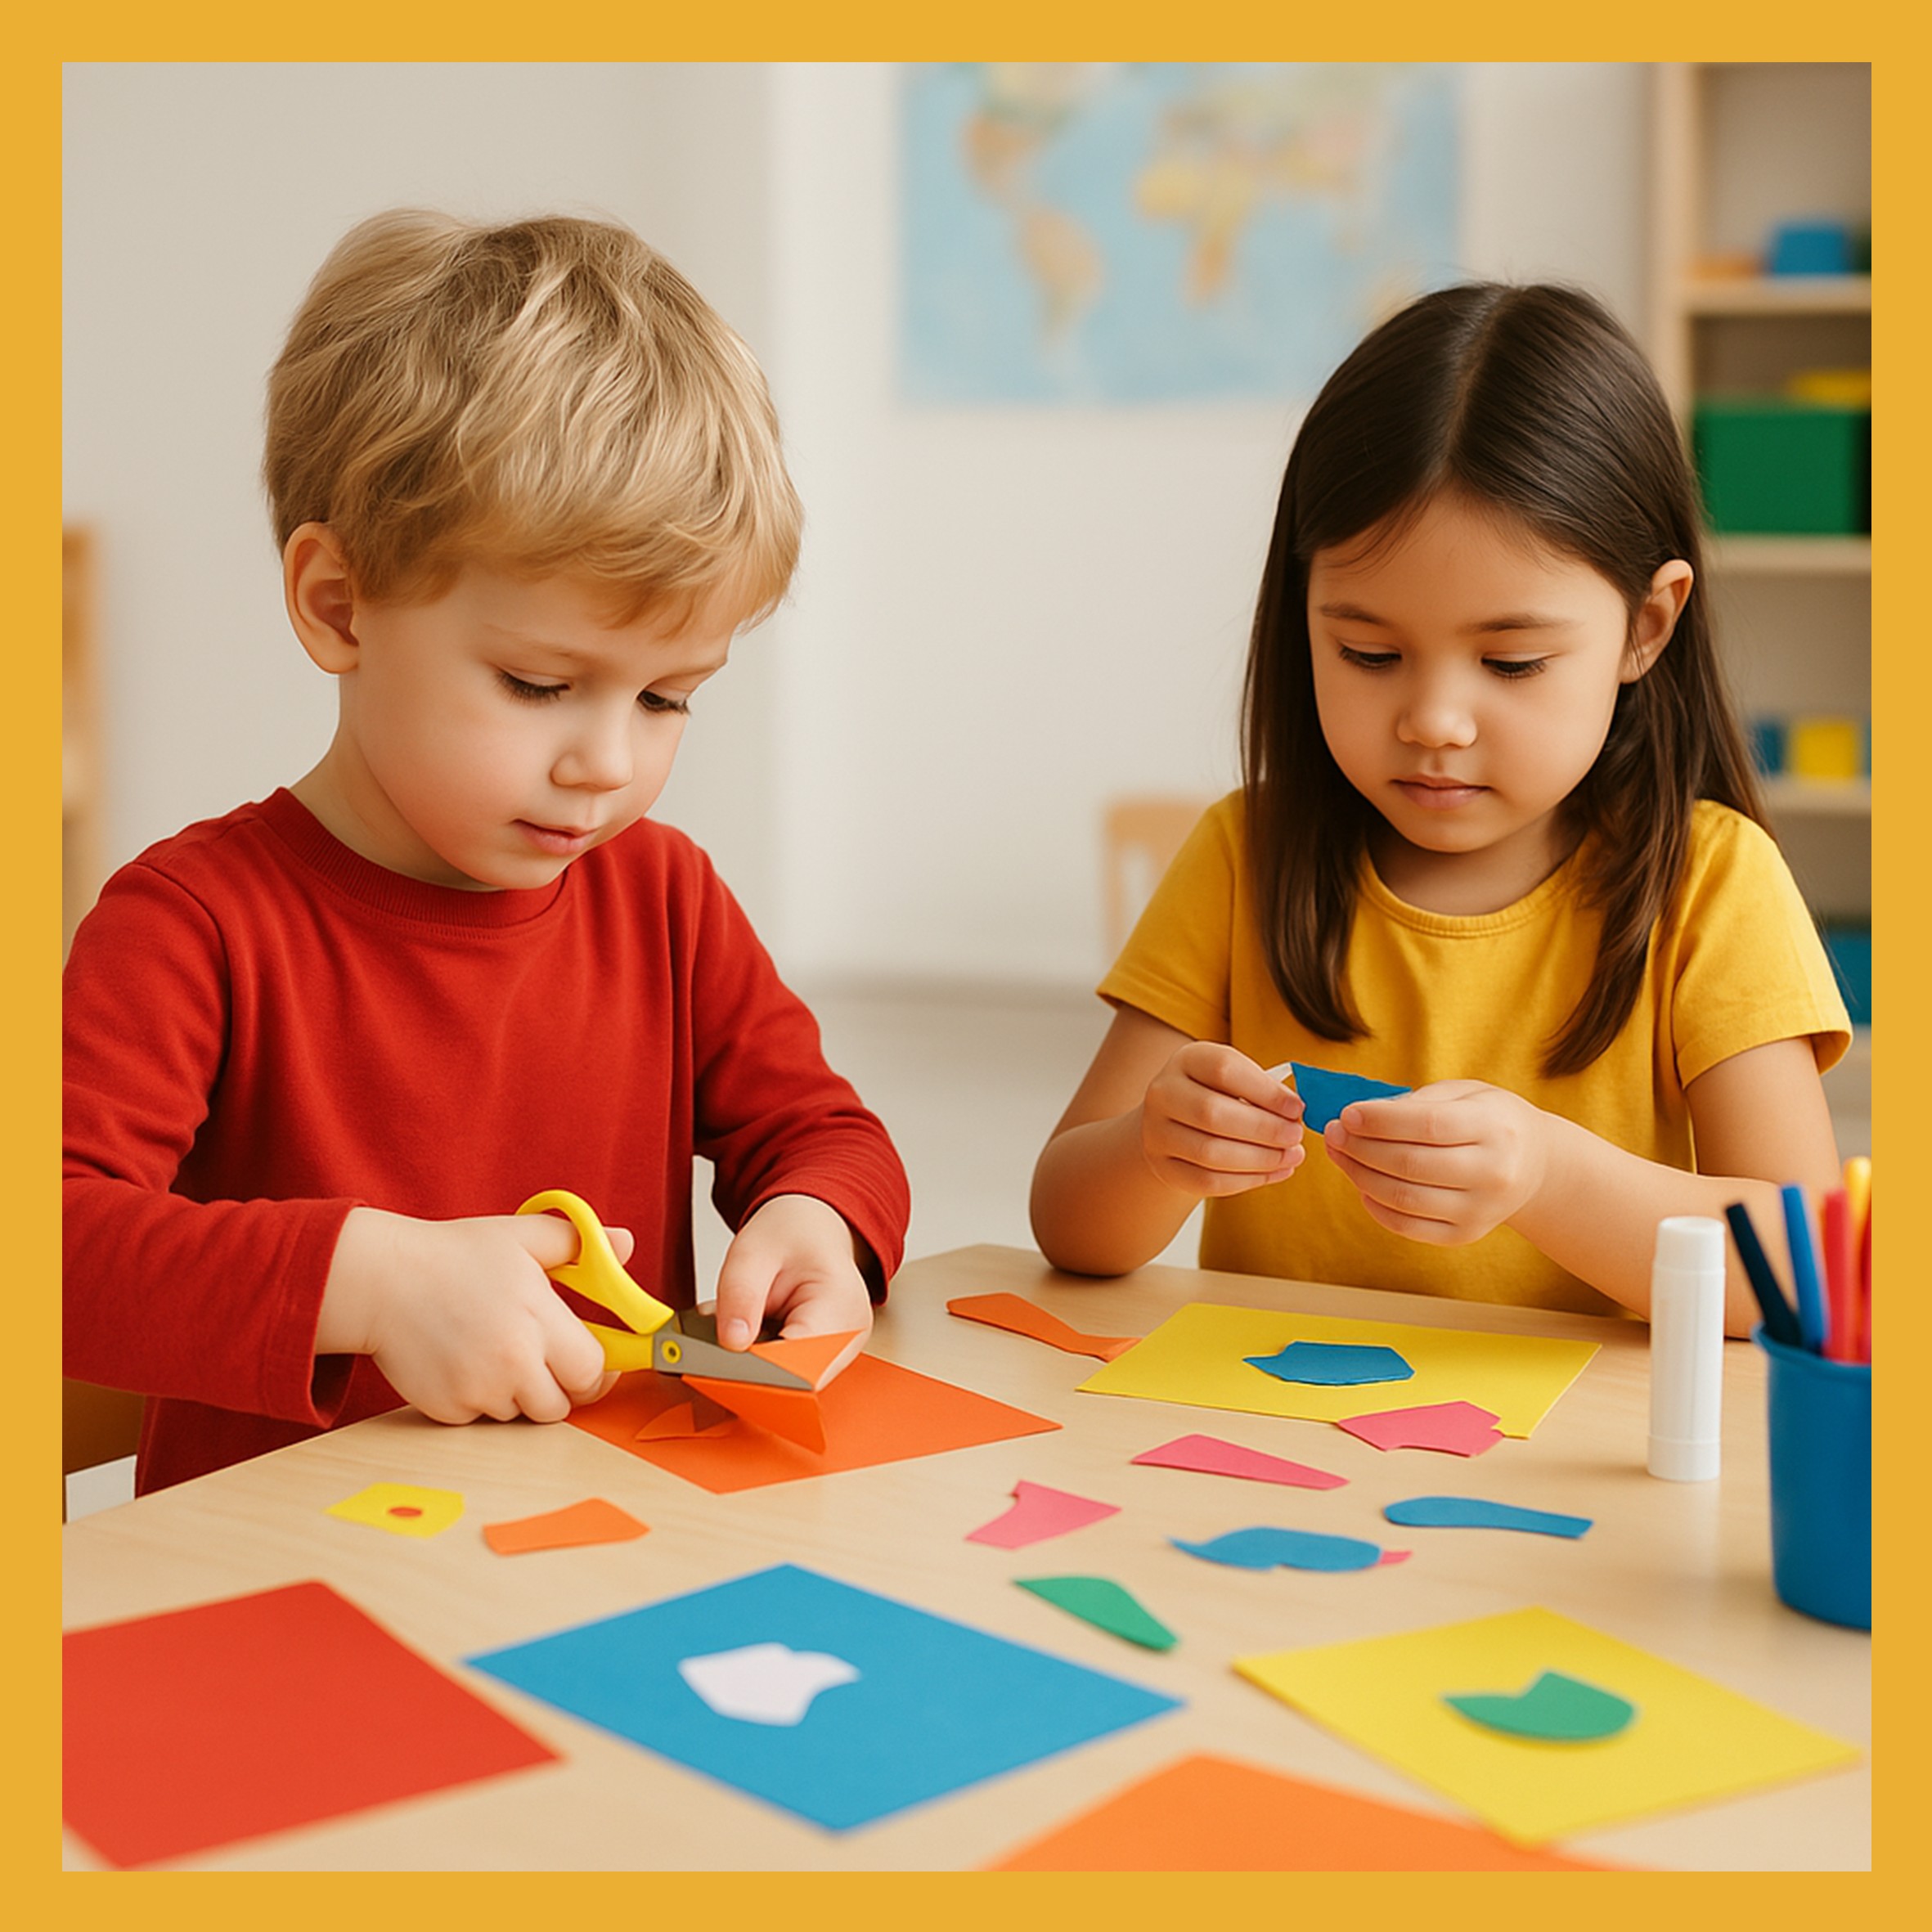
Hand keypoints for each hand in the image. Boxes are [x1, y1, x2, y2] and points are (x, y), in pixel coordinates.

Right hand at [318, 1207, 622, 1424]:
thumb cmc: (453, 1255)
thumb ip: (579, 1242)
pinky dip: (480, 1401)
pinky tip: (464, 1364)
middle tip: (542, 1360)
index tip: (590, 1361)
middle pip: (560, 1406)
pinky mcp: (447, 1411)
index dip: (595, 1370)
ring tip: (494, 1351)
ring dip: (518, 1394)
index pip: (591, 1371)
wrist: (380, 1280)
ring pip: (520, 1413)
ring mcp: (477, 1390)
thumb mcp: (521, 1235)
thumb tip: (627, 1243)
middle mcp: (511, 1362)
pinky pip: (481, 1419)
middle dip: (558, 1388)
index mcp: (537, 1318)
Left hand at [711, 1194, 874, 1368]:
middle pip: (797, 1381)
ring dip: (755, 1366)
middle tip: (721, 1342)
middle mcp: (848, 1337)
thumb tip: (731, 1344)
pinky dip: (762, 1363)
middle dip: (751, 1370)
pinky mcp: (824, 1359)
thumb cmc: (792, 1234)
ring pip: (790, 1384)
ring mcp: (839, 1352)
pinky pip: (789, 1375)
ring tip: (742, 1330)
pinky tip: (752, 1338)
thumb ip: (739, 1295)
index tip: (723, 1361)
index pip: (802, 1362)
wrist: (812, 1229)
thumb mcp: (752, 1251)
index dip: (760, 1371)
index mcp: (840, 1304)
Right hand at [1139, 1042, 1304, 1199]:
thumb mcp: (1235, 1077)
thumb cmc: (1218, 1094)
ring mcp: (1157, 1132)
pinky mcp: (1163, 1166)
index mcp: (1187, 1060)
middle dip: (1264, 1129)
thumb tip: (1294, 1112)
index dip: (1265, 1091)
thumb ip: (1263, 1088)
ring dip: (1260, 1159)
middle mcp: (1163, 1093)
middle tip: (1295, 1136)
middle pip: (1212, 1113)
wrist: (1175, 1121)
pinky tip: (1273, 1173)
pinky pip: (1206, 1181)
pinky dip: (1246, 1180)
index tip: (1297, 1108)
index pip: (1223, 1070)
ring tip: (1291, 1157)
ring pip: (1209, 1153)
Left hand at [1322, 1079, 1550, 1244]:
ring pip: (1403, 1198)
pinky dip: (1375, 1206)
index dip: (1381, 1120)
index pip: (1429, 1125)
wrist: (1536, 1166)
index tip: (1347, 1114)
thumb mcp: (1466, 1094)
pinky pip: (1407, 1226)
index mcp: (1495, 1128)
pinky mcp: (1466, 1235)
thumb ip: (1418, 1102)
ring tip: (1339, 1154)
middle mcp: (1493, 1173)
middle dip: (1360, 1148)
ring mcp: (1481, 1210)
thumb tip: (1360, 1116)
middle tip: (1333, 1132)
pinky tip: (1362, 1184)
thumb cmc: (1490, 1120)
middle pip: (1410, 1164)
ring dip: (1359, 1175)